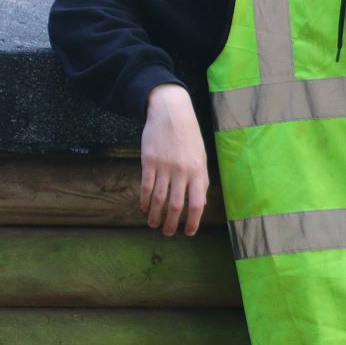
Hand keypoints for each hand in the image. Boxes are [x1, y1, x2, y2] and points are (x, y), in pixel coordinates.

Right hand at [140, 83, 209, 236]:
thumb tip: (199, 202)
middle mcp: (182, 171)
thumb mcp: (201, 155)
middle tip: (167, 233)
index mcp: (198, 171)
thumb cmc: (188, 135)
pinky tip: (143, 207)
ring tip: (153, 224)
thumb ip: (201, 178)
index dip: (193, 221)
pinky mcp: (148, 161)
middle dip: (172, 223)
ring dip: (155, 215)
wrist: (171, 111)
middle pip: (176, 205)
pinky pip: (145, 185)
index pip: (197, 203)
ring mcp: (164, 166)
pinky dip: (144, 200)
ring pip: (158, 198)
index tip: (188, 232)